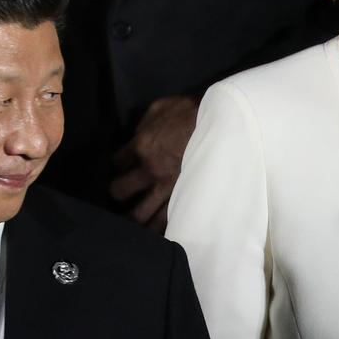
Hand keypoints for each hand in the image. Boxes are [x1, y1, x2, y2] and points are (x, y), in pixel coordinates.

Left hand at [108, 95, 198, 232]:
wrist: (223, 126)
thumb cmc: (192, 113)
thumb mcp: (162, 107)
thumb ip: (144, 122)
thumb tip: (136, 134)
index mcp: (141, 146)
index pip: (116, 161)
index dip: (115, 165)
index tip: (118, 167)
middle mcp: (149, 171)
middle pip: (119, 190)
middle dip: (117, 191)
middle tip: (119, 192)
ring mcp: (166, 189)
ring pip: (139, 215)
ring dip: (131, 219)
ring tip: (128, 221)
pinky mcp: (183, 201)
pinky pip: (165, 222)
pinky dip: (156, 229)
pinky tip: (152, 231)